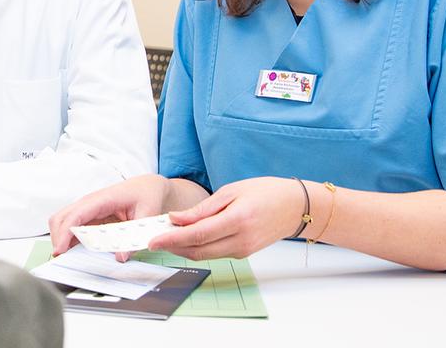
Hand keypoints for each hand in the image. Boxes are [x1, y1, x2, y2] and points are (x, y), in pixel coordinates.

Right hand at [48, 174, 173, 257]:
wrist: (148, 187)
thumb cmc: (147, 194)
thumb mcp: (148, 213)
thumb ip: (135, 236)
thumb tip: (121, 257)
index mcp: (102, 199)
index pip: (76, 215)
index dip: (64, 232)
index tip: (60, 250)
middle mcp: (90, 203)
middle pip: (62, 217)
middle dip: (57, 237)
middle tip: (61, 258)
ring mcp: (88, 209)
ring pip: (63, 222)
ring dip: (61, 239)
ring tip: (66, 257)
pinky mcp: (90, 217)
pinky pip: (72, 227)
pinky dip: (69, 240)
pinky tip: (75, 251)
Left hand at [147, 176, 304, 260]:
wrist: (294, 207)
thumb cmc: (265, 192)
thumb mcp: (232, 191)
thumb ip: (203, 208)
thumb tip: (177, 219)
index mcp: (238, 220)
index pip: (198, 234)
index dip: (172, 239)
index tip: (153, 240)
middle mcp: (241, 240)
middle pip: (198, 250)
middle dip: (172, 246)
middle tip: (152, 238)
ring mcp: (243, 250)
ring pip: (205, 255)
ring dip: (183, 248)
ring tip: (164, 235)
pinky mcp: (244, 254)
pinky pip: (215, 253)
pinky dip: (198, 247)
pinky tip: (186, 237)